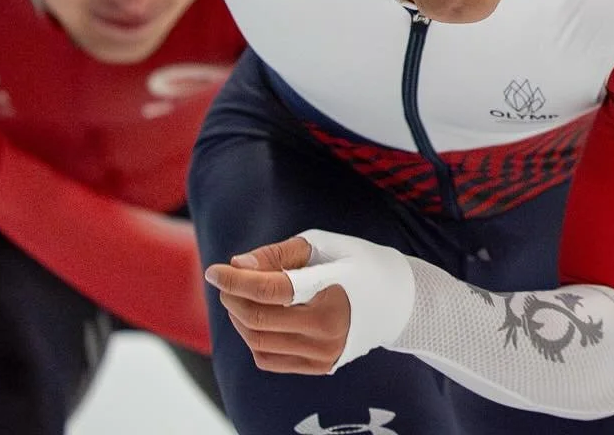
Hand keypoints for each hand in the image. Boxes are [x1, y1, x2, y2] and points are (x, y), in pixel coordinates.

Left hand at [204, 237, 350, 373]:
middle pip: (258, 319)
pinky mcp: (321, 366)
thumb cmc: (357, 263)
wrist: (399, 301)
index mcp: (330, 290)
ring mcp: (324, 353)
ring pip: (258, 342)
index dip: (235, 280)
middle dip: (232, 297)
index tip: (214, 271)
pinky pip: (269, 359)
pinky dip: (253, 339)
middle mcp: (327, 329)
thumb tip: (237, 266)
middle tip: (225, 281)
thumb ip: (276, 254)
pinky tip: (257, 318)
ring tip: (240, 297)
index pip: (270, 289)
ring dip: (238, 318)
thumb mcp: (321, 245)